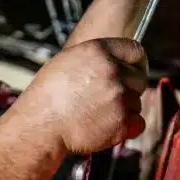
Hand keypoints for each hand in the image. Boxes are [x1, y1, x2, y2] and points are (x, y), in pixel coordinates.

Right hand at [22, 38, 147, 154]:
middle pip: (139, 78)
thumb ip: (95, 59)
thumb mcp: (66, 62)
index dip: (135, 63)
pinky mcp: (122, 121)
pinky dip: (127, 128)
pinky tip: (107, 127)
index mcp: (98, 52)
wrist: (40, 126)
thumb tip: (113, 61)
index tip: (133, 71)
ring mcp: (119, 97)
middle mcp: (112, 71)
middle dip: (128, 89)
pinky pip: (138, 123)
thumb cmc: (46, 97)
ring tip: (97, 114)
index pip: (135, 51)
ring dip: (123, 109)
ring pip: (136, 103)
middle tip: (108, 99)